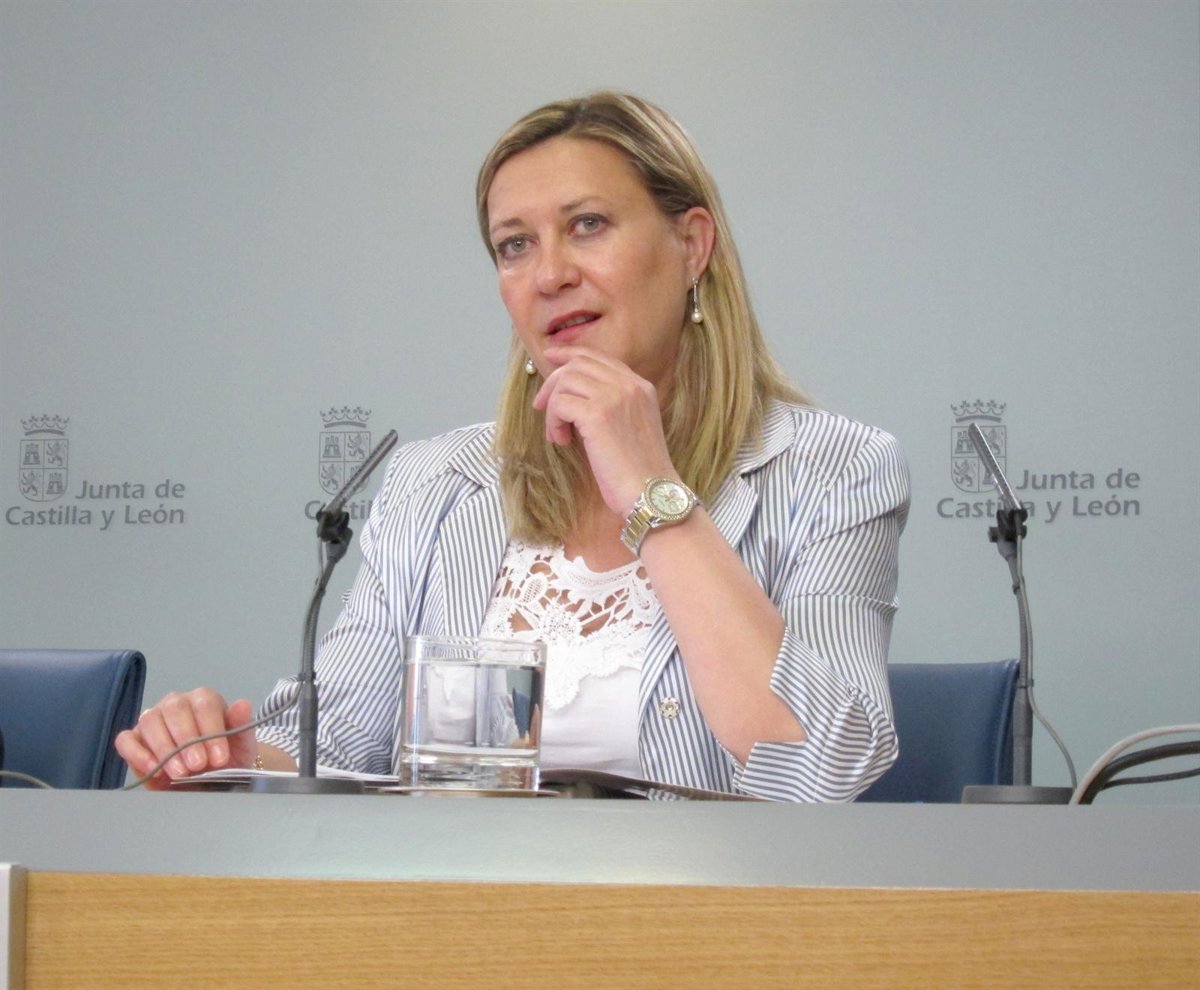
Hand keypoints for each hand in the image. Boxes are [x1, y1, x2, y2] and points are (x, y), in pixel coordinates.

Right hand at [114, 688, 255, 789]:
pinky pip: (126, 740)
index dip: (212, 731)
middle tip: (198, 766)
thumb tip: (242, 704)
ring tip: (180, 773)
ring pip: (150, 722)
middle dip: (187, 740)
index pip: (205, 704)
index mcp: (204, 700)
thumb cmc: (225, 757)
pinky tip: (154, 770)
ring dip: (165, 749)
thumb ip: (242, 725)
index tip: (219, 758)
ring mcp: (153, 719)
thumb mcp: (240, 745)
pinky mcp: (134, 739)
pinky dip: (137, 754)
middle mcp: (176, 704)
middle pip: (175, 708)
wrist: (210, 779)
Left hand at [533, 345, 676, 514]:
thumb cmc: (640, 472)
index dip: (570, 355)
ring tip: (559, 433)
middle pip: (578, 364)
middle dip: (553, 382)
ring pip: (566, 381)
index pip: (599, 357)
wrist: (652, 493)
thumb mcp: (633, 428)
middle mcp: (630, 385)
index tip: (550, 359)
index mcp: (641, 387)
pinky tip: (562, 440)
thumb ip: (613, 406)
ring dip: (553, 407)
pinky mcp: (598, 414)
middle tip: (541, 406)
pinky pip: (560, 403)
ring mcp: (615, 397)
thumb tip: (576, 397)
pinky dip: (553, 421)